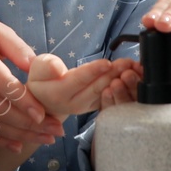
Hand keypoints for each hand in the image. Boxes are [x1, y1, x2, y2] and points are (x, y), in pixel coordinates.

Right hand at [24, 54, 140, 119]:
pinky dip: (122, 87)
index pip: (79, 80)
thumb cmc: (42, 78)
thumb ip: (47, 66)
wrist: (46, 99)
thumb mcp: (38, 68)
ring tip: (132, 67)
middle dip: (113, 74)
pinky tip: (133, 76)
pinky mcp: (95, 106)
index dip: (93, 71)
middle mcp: (74, 104)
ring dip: (120, 80)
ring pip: (106, 93)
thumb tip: (57, 68)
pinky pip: (110, 96)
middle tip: (127, 62)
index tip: (107, 62)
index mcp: (58, 93)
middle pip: (96, 87)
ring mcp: (87, 108)